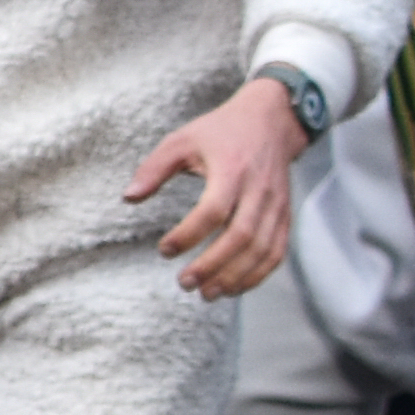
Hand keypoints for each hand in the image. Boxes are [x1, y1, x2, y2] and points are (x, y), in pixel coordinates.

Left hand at [128, 74, 309, 299]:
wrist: (272, 121)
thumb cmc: (220, 132)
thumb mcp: (181, 140)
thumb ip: (154, 168)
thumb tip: (129, 197)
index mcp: (232, 170)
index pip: (213, 210)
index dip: (189, 234)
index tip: (164, 250)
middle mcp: (259, 190)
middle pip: (241, 236)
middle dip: (213, 265)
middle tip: (185, 283)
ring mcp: (276, 205)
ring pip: (262, 249)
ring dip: (236, 276)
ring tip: (207, 293)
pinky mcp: (285, 216)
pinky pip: (277, 252)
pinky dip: (258, 274)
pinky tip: (233, 288)